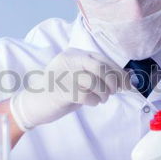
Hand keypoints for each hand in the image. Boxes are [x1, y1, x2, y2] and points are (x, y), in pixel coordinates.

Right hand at [9, 48, 129, 130]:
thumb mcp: (80, 79)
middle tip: (112, 92)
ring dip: (103, 93)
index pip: (102, 58)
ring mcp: (63, 74)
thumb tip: (127, 78)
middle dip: (112, 81)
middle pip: (99, 66)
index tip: (127, 83)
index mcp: (73, 54)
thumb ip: (99, 76)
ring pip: (94, 80)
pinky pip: (85, 94)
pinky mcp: (60, 91)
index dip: (118, 71)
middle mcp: (68, 60)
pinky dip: (93, 100)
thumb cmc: (59, 92)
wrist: (33, 105)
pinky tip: (91, 102)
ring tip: (100, 99)